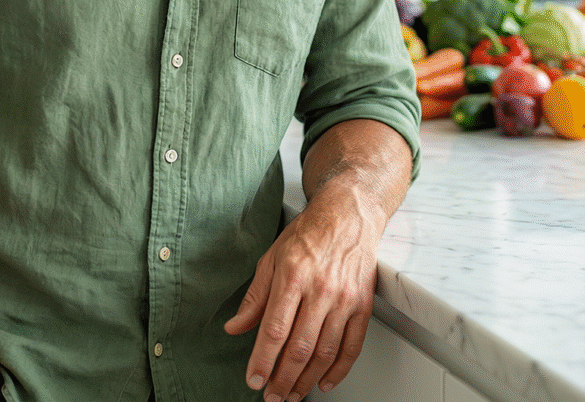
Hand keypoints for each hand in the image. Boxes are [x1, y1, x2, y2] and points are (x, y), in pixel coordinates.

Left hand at [224, 195, 380, 399]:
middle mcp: (320, 289)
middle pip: (299, 347)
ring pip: (325, 353)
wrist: (348, 215)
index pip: (274, 329)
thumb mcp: (272, 257)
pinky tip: (324, 382)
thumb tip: (235, 326)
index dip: (262, 360)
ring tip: (293, 394)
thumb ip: (255, 296)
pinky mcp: (363, 306)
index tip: (253, 380)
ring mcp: (344, 299)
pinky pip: (351, 347)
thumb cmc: (308, 233)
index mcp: (292, 275)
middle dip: (283, 379)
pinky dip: (338, 371)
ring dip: (307, 380)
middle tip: (272, 396)